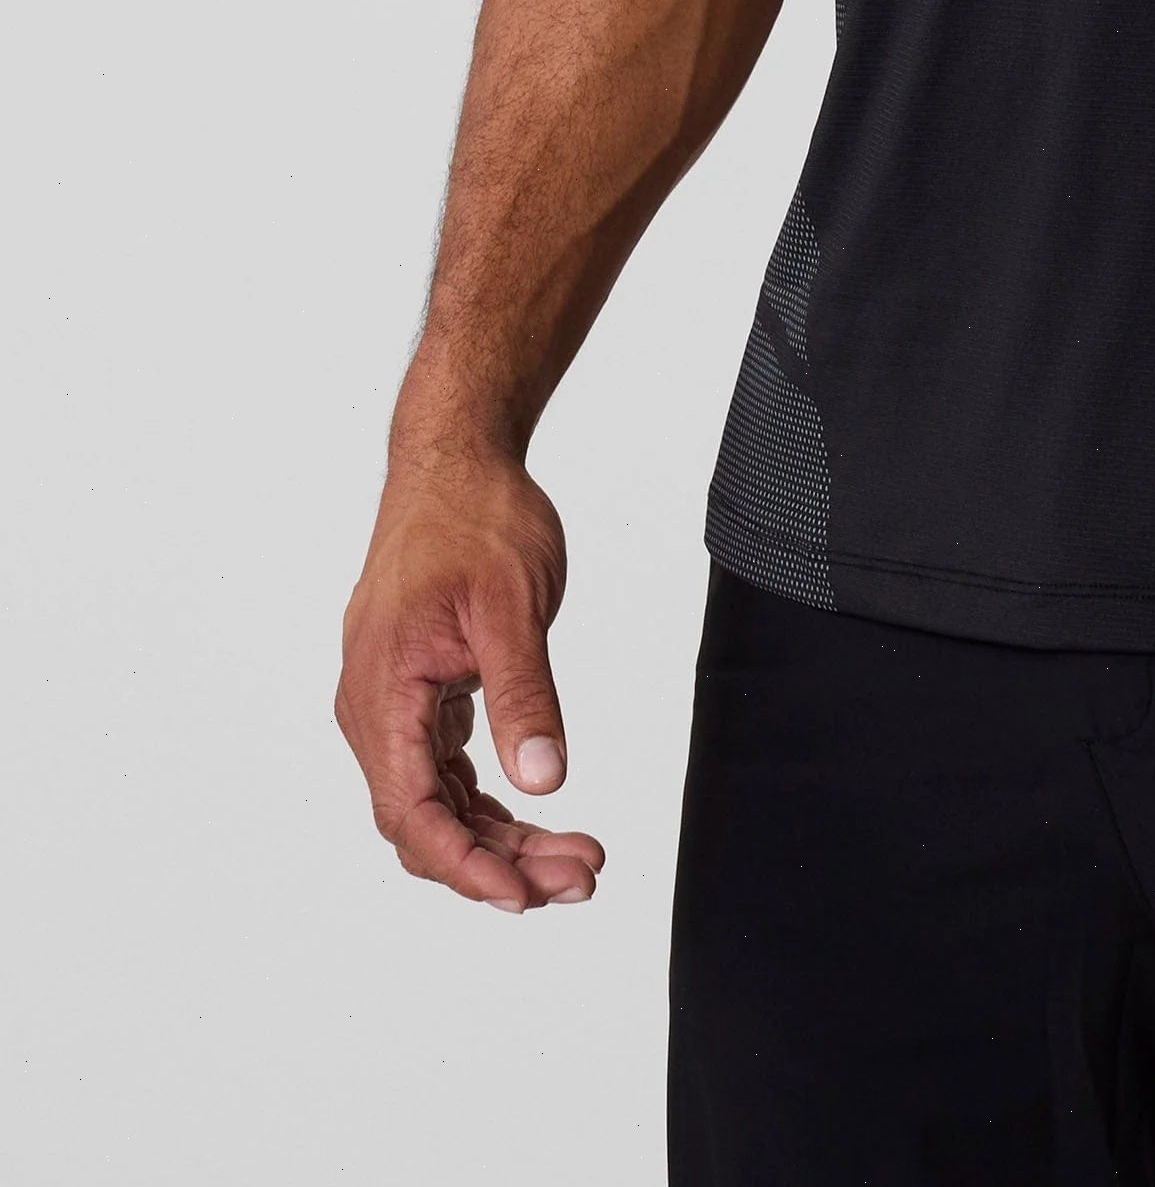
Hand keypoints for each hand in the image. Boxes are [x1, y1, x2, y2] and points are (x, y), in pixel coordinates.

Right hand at [337, 444, 604, 914]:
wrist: (454, 459)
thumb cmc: (476, 518)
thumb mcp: (512, 604)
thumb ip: (524, 693)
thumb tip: (543, 778)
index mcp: (382, 691)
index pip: (412, 812)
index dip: (465, 865)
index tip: (524, 894)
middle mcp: (373, 709)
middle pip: (426, 821)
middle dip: (500, 861)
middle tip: (581, 877)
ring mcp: (394, 703)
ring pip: (439, 802)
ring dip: (502, 838)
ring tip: (577, 857)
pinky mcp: (419, 694)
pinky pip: (445, 771)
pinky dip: (491, 800)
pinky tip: (540, 816)